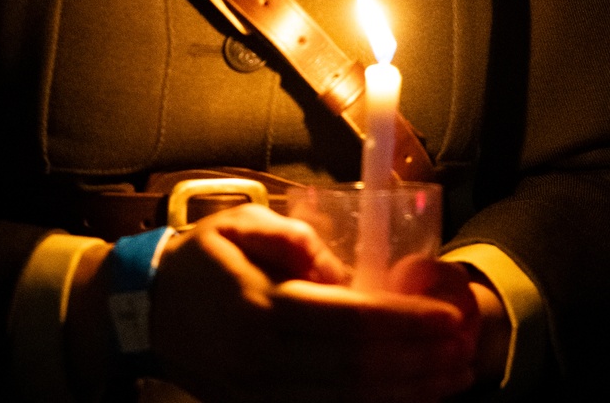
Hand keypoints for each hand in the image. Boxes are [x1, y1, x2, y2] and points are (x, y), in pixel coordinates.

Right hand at [149, 205, 475, 402]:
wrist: (145, 311)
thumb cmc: (199, 260)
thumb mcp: (238, 224)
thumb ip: (290, 237)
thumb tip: (339, 268)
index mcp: (259, 308)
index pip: (348, 321)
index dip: (403, 323)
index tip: (448, 317)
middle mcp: (262, 361)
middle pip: (357, 372)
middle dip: (418, 364)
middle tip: (465, 351)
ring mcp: (259, 397)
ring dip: (407, 394)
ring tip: (452, 378)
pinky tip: (407, 397)